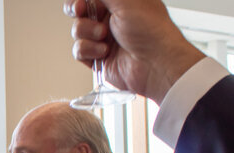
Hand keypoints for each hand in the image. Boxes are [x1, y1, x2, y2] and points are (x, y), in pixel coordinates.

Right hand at [64, 0, 204, 104]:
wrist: (154, 65)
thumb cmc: (151, 32)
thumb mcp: (127, 1)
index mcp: (121, 2)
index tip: (80, 2)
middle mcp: (111, 18)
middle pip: (80, 11)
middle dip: (78, 11)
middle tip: (80, 11)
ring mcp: (103, 38)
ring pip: (78, 31)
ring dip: (88, 32)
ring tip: (104, 36)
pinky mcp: (98, 57)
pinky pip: (79, 51)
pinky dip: (88, 50)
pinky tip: (103, 51)